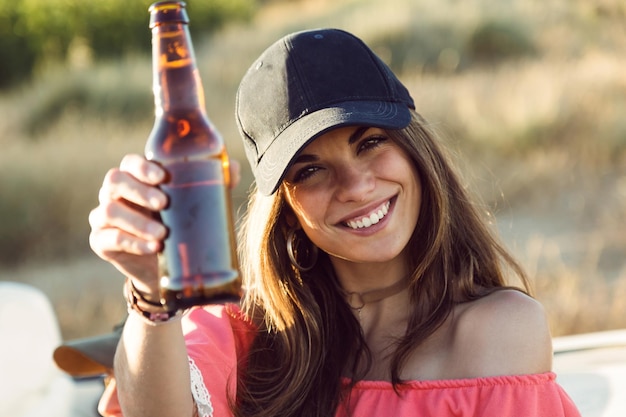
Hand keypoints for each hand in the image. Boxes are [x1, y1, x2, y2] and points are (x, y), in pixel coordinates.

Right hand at [89, 154, 240, 296]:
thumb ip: (215, 184)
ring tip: (162, 234)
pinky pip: (108, 238)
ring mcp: (104, 217)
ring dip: (137, 222)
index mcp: (136, 178)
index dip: (141, 167)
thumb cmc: (182, 224)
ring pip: (110, 211)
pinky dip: (131, 243)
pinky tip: (151, 248)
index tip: (161, 177)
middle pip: (115, 181)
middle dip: (139, 191)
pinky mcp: (101, 242)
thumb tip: (234, 168)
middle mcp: (116, 193)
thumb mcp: (198, 204)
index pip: (131, 163)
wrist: (167, 267)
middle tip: (164, 204)